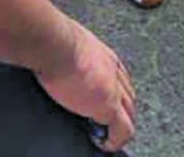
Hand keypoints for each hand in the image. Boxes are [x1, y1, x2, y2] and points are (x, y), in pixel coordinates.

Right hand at [35, 22, 135, 152]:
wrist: (55, 43)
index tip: (108, 102)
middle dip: (122, 111)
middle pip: (129, 96)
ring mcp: (114, 89)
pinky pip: (122, 131)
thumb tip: (56, 58)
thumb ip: (71, 54)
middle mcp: (113, 70)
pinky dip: (115, 141)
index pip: (120, 77)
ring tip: (106, 135)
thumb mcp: (68, 43)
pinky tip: (104, 144)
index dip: (116, 92)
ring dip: (119, 127)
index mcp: (103, 54)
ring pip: (130, 114)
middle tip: (109, 123)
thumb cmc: (53, 39)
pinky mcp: (109, 106)